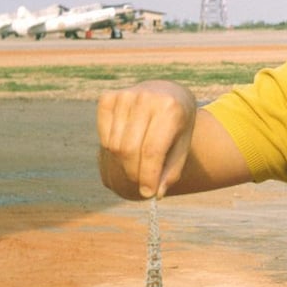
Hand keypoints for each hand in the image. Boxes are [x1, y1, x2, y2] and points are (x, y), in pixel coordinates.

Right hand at [97, 81, 196, 198]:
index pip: (152, 150)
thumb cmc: (177, 125)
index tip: (148, 194)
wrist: (168, 92)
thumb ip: (171, 170)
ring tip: (136, 165)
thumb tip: (157, 194)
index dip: (148, 175)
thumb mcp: (183, 146)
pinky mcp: (108, 97)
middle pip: (129, 149)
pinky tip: (126, 147)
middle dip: (133, 173)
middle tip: (140, 183)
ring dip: (123, 163)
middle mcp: (146, 98)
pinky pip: (104, 135)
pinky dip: (112, 148)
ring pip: (114, 144)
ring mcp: (125, 96)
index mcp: (170, 109)